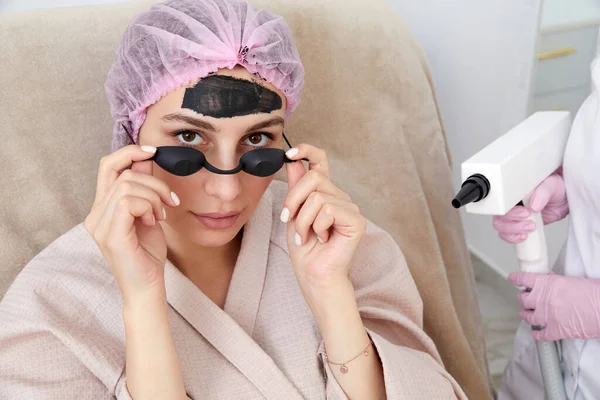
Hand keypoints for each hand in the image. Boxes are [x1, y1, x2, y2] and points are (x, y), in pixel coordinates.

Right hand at [84, 145, 179, 301]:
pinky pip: (128, 201)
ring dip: (154, 197)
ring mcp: (99, 225)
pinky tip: (154, 222)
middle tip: (170, 202)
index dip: (128, 152)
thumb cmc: (148, 255)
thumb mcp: (149, 214)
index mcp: (102, 208)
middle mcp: (95, 215)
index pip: (107, 166)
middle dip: (154, 182)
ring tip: (161, 216)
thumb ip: (145, 189)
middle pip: (123, 173)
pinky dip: (148, 206)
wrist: (147, 287)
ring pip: (128, 185)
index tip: (152, 152)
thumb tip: (146, 160)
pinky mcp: (110, 235)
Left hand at [281, 144, 366, 292]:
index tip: (289, 153)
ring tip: (307, 236)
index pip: (320, 160)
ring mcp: (350, 208)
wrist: (313, 274)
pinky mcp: (356, 221)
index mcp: (325, 192)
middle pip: (312, 177)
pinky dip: (316, 227)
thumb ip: (295, 187)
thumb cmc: (305, 248)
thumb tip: (293, 161)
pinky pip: (328, 210)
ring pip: (317, 196)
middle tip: (288, 220)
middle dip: (293, 200)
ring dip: (303, 220)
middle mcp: (339, 196)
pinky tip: (322, 239)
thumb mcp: (293, 213)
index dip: (306, 150)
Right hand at [492, 172, 567, 243]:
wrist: (564, 200)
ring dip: (514, 231)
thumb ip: (542, 193)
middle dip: (513, 223)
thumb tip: (533, 205)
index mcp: (513, 191)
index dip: (510, 210)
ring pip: (501, 227)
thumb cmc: (556, 188)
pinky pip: (508, 234)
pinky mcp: (518, 225)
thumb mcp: (551, 185)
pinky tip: (525, 236)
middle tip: (529, 222)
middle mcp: (510, 204)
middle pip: (499, 217)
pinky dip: (514, 238)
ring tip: (530, 228)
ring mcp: (513, 215)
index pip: (501, 202)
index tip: (525, 213)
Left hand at [509, 272, 599, 340]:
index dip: (516, 279)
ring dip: (526, 315)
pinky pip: (541, 334)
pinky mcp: (556, 331)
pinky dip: (537, 334)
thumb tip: (549, 278)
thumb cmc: (594, 293)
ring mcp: (548, 316)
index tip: (512, 278)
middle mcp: (543, 299)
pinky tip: (536, 334)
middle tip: (525, 299)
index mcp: (547, 284)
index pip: (523, 279)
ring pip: (528, 317)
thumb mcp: (572, 280)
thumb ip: (556, 281)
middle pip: (523, 299)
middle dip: (523, 299)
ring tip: (526, 314)